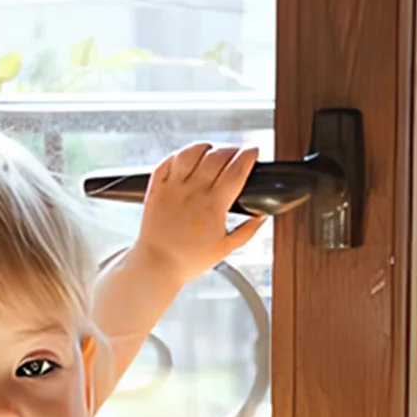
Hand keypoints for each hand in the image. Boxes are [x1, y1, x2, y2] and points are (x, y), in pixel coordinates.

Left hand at [133, 144, 266, 284]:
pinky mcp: (155, 190)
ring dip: (206, 148)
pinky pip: (168, 161)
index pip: (237, 168)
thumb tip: (262, 216)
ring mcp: (172, 189)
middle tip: (236, 155)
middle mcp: (193, 192)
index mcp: (213, 205)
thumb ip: (247, 231)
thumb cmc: (187, 261)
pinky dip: (180, 155)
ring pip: (192, 152)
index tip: (253, 152)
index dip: (249, 155)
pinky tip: (188, 160)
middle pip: (218, 155)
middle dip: (232, 150)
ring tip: (212, 153)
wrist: (155, 267)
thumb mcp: (224, 249)